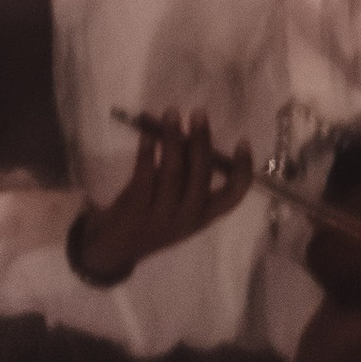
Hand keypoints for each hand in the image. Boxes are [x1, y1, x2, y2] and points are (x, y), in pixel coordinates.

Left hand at [70, 112, 250, 281]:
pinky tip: (148, 134)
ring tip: (171, 114)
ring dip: (173, 140)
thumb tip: (195, 132)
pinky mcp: (137, 210)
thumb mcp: (180, 203)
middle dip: (201, 142)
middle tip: (198, 113)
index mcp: (204, 216)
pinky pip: (145, 177)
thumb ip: (189, 174)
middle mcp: (187, 218)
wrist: (117, 248)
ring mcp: (162, 216)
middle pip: (201, 177)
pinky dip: (147, 153)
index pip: (232, 197)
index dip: (242, 170)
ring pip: (173, 173)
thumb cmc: (155, 216)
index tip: (243, 141)